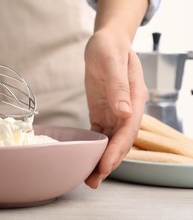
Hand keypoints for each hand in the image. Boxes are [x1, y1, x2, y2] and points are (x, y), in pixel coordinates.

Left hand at [83, 29, 147, 188]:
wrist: (105, 41)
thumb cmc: (110, 48)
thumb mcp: (112, 62)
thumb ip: (118, 87)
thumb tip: (125, 113)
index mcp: (134, 99)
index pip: (128, 130)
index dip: (117, 150)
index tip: (105, 165)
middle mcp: (127, 109)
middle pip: (120, 141)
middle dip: (108, 161)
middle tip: (93, 180)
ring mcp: (115, 111)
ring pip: (110, 141)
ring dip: (101, 159)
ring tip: (89, 177)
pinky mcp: (103, 111)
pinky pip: (100, 133)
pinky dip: (94, 147)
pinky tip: (86, 158)